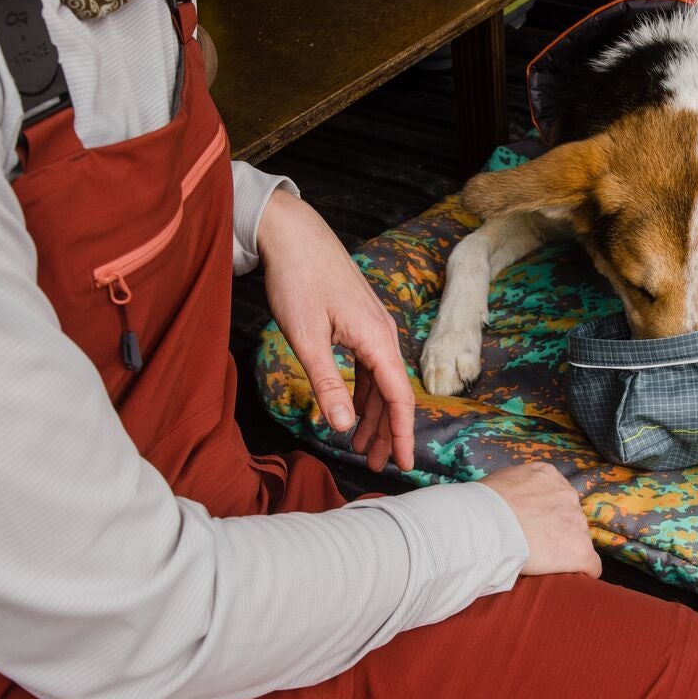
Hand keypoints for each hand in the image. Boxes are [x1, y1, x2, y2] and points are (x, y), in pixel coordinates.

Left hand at [258, 190, 413, 471]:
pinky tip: (352, 409)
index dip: (402, 434)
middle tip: (376, 465)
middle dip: (387, 432)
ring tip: (360, 446)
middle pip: (393, 394)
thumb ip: (327, 383)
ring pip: (381, 382)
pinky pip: (369, 367)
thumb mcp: (307, 338)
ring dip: (373, 415)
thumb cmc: (298, 280)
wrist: (293, 233)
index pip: (399, 398)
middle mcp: (382, 334)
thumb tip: (343, 427)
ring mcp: (372, 327)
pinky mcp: (359, 322)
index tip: (403, 465)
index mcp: (377, 339)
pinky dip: (363, 393)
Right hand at [482, 463, 600, 578]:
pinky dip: (581, 572)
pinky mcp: (580, 550)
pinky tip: (566, 577)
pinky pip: (591, 565)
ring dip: (564, 550)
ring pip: (578, 540)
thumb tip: (509, 504)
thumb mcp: (499, 483)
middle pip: (570, 517)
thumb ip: (514, 490)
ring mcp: (576, 522)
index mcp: (547, 475)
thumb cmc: (482, 507)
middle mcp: (567, 494)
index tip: (533, 525)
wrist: (487, 525)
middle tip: (535, 544)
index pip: (556, 496)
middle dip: (557, 530)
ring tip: (542, 562)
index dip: (545, 514)